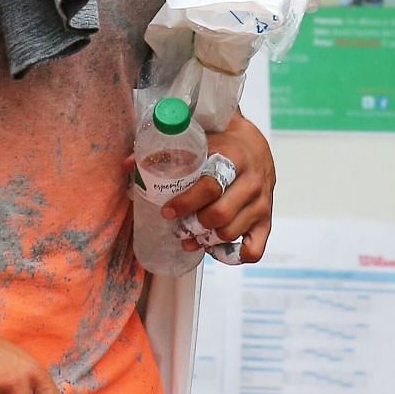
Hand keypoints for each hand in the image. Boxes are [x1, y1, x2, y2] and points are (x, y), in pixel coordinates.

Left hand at [161, 110, 275, 262]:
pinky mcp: (266, 219)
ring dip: (207, 240)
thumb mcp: (199, 138)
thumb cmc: (222, 141)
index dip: (185, 202)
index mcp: (235, 157)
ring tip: (191, 236)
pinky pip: (254, 249)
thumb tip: (128, 165)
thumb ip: (166, 150)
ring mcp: (262, 202)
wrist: (254, 143)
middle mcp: (253, 181)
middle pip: (221, 215)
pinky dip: (234, 255)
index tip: (167, 211)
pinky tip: (216, 247)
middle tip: (178, 225)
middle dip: (194, 224)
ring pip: (231, 234)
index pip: (210, 187)